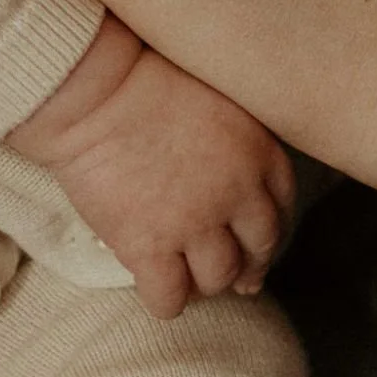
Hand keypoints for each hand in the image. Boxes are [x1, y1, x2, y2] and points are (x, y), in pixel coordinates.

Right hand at [6, 13, 295, 315]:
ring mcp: (193, 225)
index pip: (282, 204)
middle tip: (235, 275)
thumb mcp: (214, 93)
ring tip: (188, 275)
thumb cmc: (143, 75)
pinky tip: (158, 292)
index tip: (258, 240)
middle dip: (247, 265)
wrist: (93, 91)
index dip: (270, 229)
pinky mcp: (149, 247)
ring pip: (218, 278)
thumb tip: (233, 168)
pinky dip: (167, 301)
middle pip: (258, 248)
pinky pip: (170, 298)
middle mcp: (235, 193)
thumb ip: (234, 135)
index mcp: (256, 151)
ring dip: (206, 282)